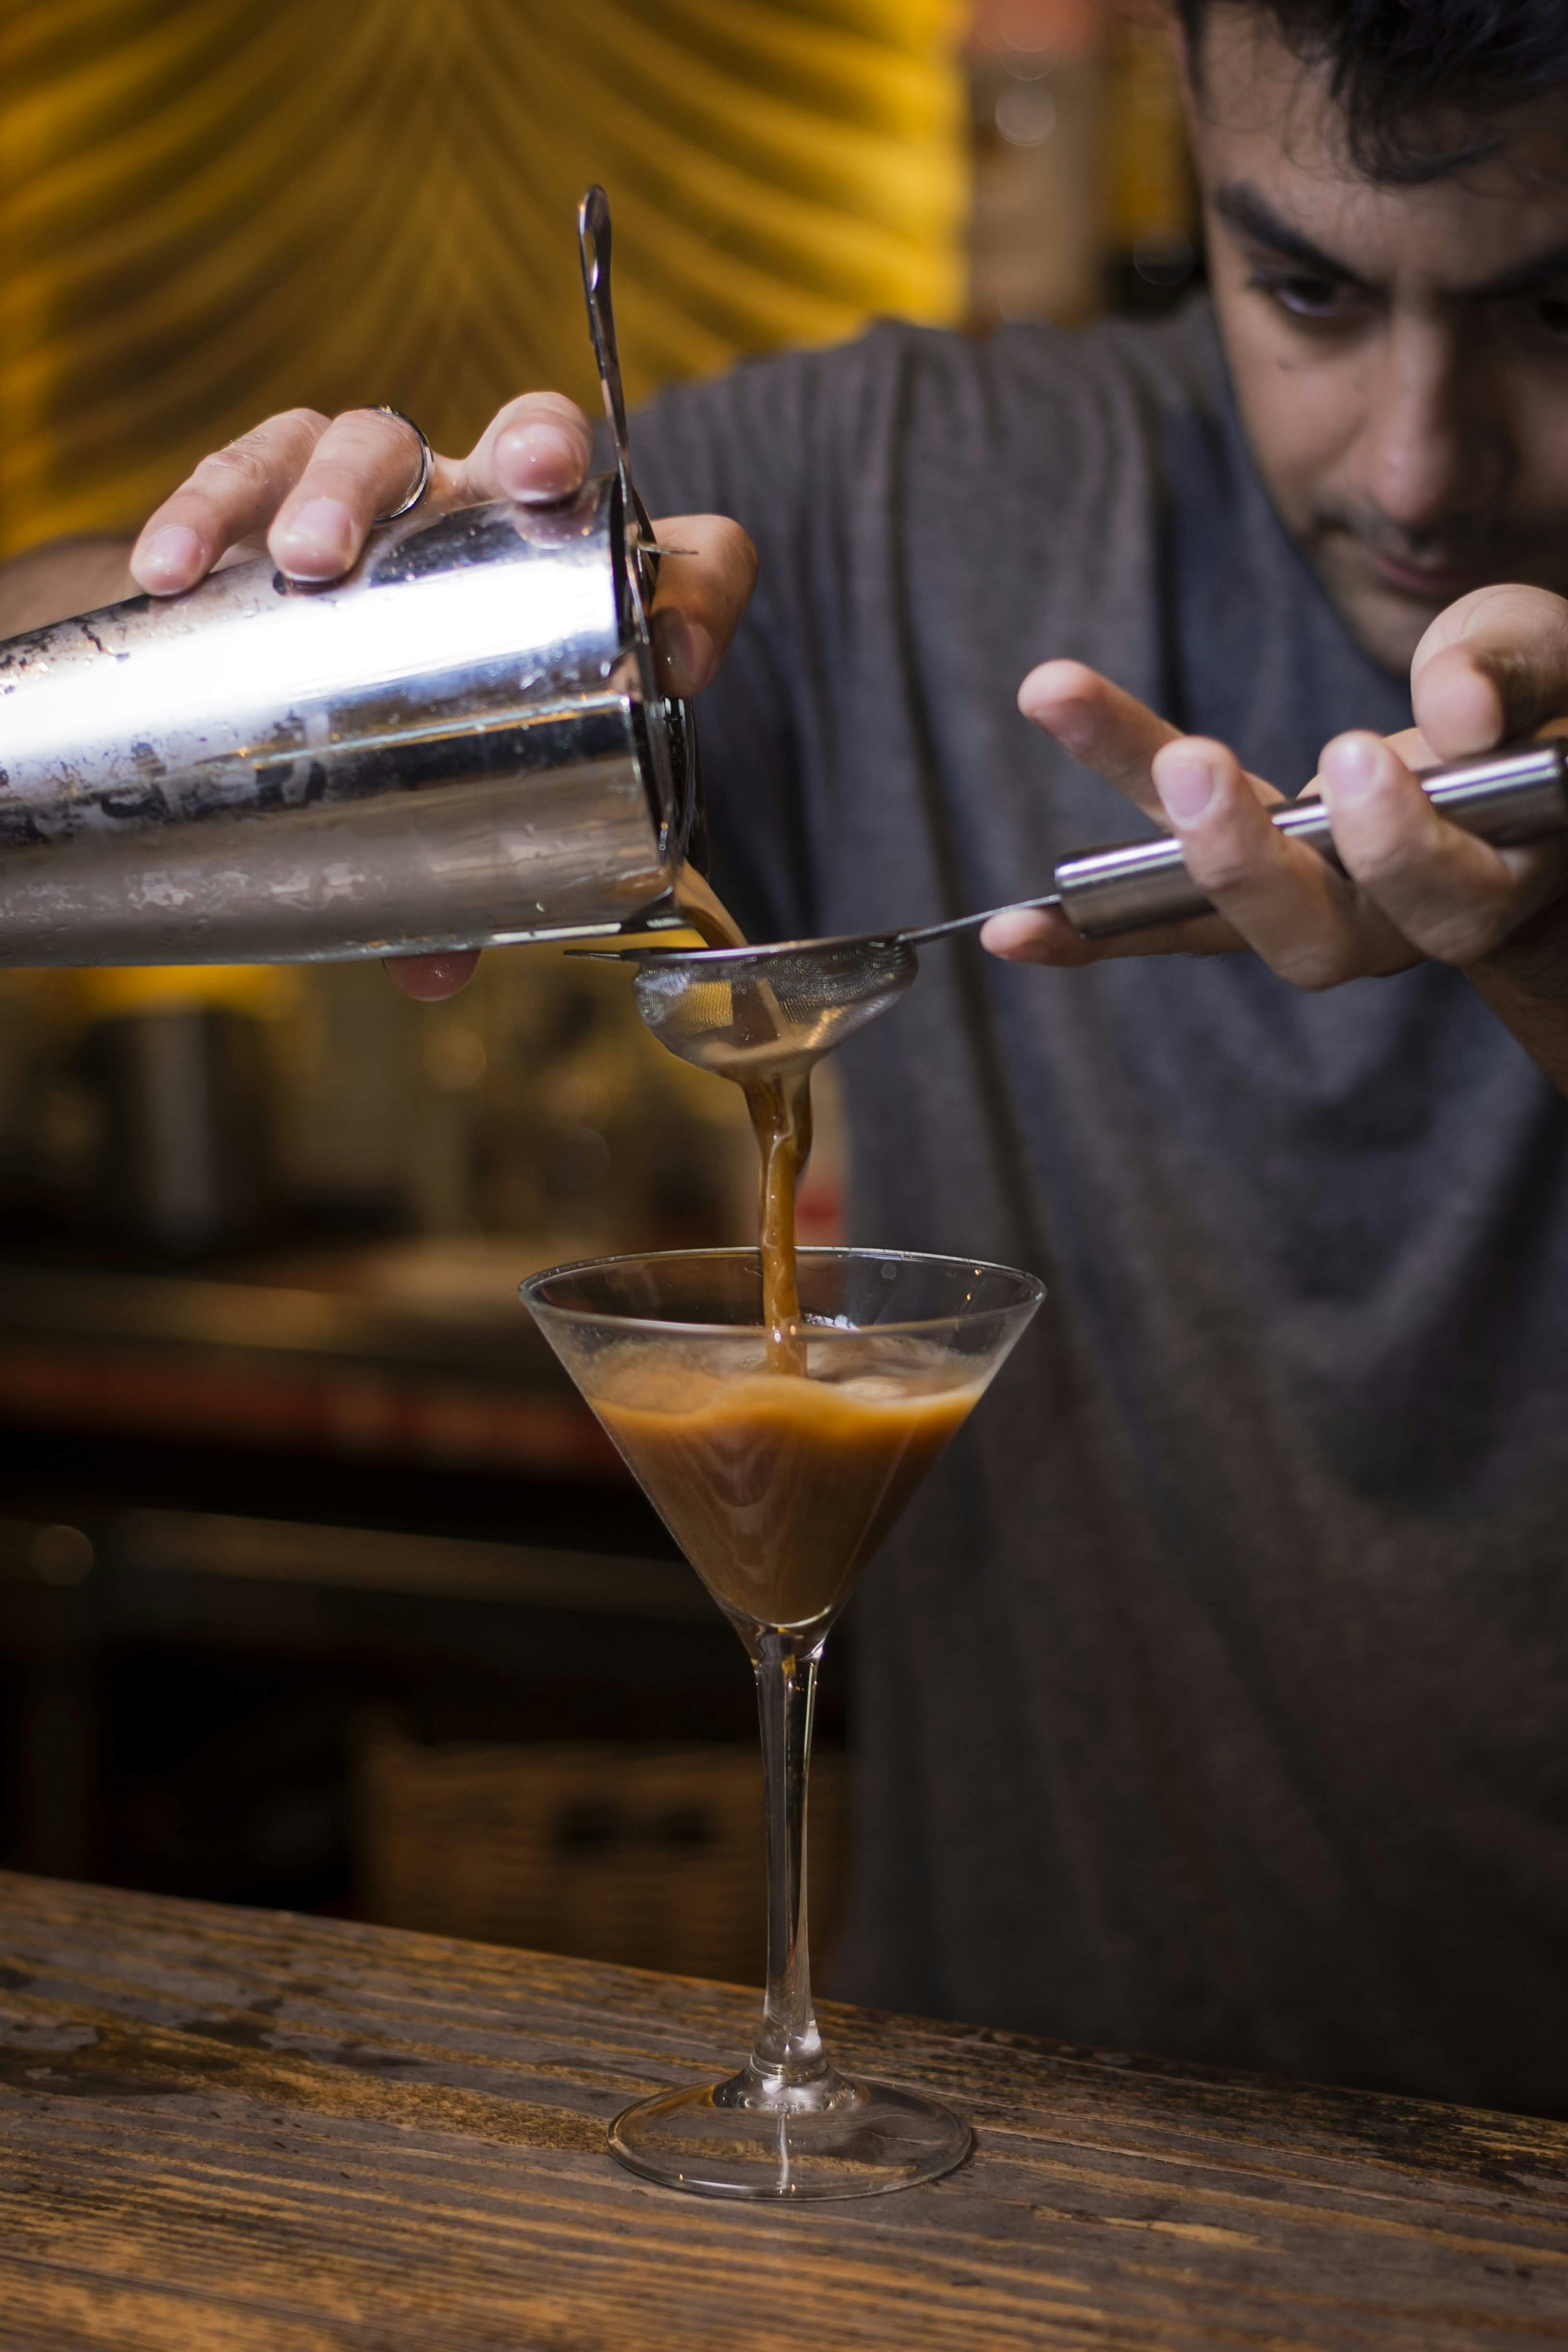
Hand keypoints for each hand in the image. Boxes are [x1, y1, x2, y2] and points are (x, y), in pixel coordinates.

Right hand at [128, 399, 756, 999]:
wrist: (315, 664)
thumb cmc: (432, 728)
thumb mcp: (466, 801)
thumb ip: (463, 880)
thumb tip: (431, 975)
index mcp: (573, 583)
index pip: (684, 553)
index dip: (699, 588)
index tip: (682, 659)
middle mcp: (492, 510)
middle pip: (533, 435)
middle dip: (534, 447)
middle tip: (521, 487)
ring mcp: (390, 487)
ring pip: (377, 440)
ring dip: (338, 490)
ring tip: (304, 562)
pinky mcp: (280, 481)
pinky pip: (246, 467)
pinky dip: (207, 511)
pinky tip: (170, 570)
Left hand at [982, 585, 1567, 992]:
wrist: (1527, 745)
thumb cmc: (1542, 706)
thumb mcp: (1547, 662)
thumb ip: (1512, 676)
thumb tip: (1455, 711)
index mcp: (1490, 876)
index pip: (1446, 890)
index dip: (1396, 840)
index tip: (1356, 759)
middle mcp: (1392, 919)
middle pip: (1316, 936)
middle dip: (1246, 860)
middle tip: (1197, 765)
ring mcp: (1310, 907)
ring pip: (1224, 923)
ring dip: (1145, 851)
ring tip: (1062, 707)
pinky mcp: (1240, 887)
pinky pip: (1164, 925)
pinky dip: (1091, 932)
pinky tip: (1011, 933)